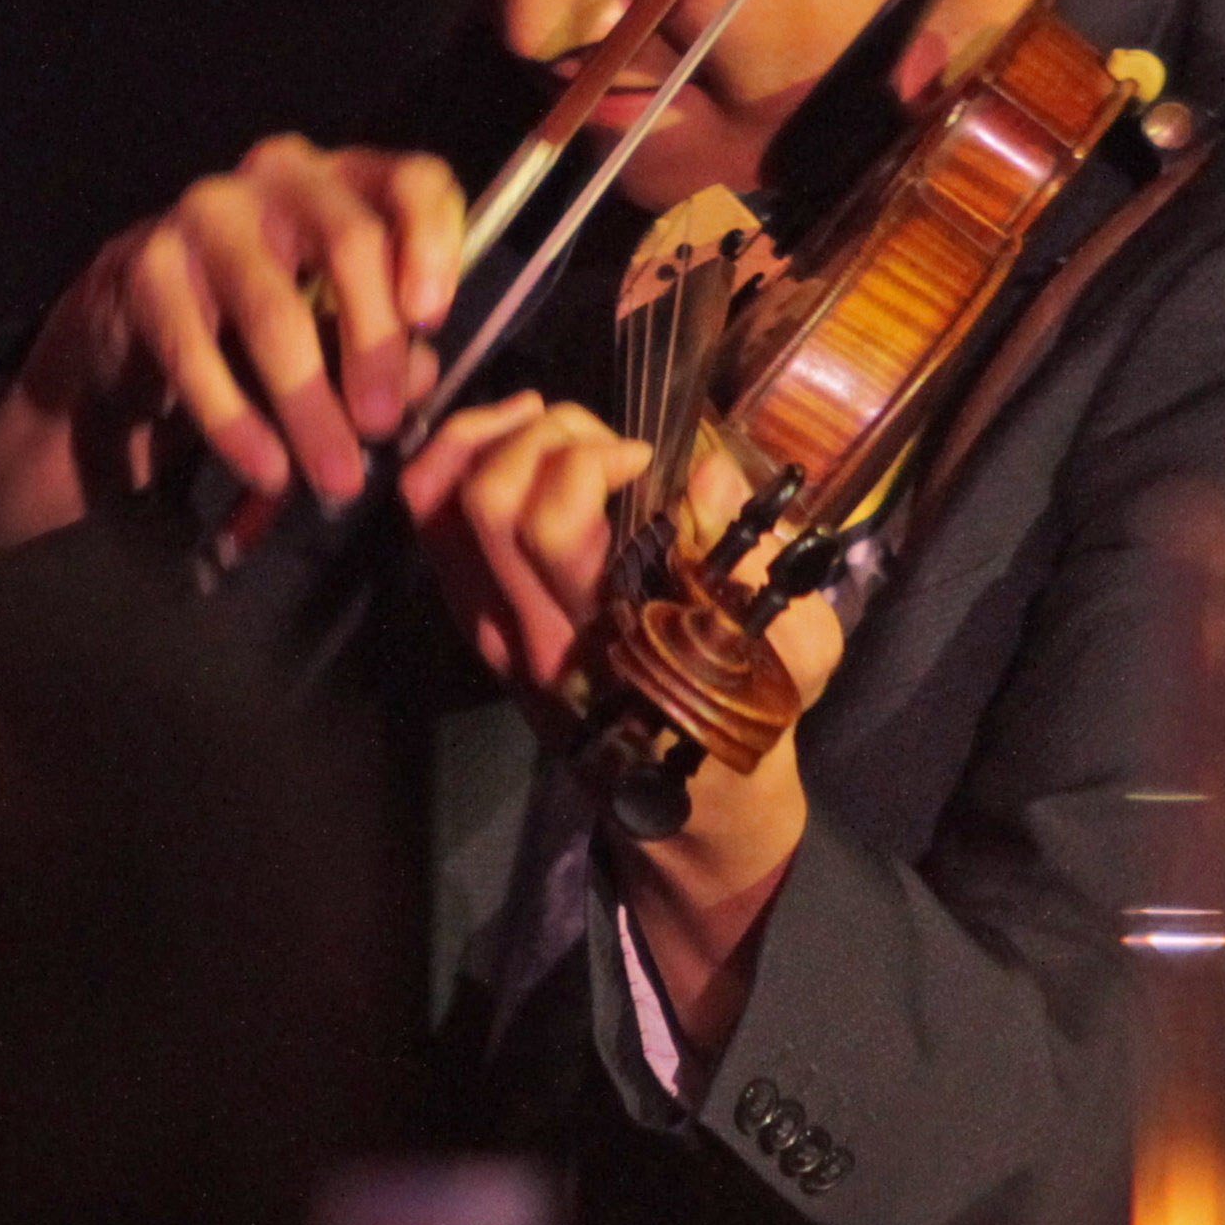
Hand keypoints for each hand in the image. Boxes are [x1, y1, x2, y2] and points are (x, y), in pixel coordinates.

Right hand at [0, 139, 462, 547]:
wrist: (141, 327)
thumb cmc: (269, 320)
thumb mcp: (342, 326)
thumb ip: (390, 344)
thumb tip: (417, 376)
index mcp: (349, 180)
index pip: (414, 180)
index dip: (434, 246)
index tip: (432, 325)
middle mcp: (283, 176)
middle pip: (351, 240)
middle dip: (374, 345)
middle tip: (382, 427)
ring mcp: (208, 214)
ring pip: (274, 310)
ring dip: (309, 405)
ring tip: (336, 476)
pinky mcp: (147, 267)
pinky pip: (197, 354)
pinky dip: (237, 423)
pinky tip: (267, 472)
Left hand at [400, 396, 846, 1064]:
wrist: (692, 805)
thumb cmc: (748, 717)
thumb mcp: (793, 652)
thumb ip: (753, 566)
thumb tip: (708, 473)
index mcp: (607, 642)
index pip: (548, 527)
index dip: (589, 461)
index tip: (648, 459)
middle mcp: (529, 634)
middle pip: (483, 500)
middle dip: (543, 435)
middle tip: (603, 439)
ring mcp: (488, 627)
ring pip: (437, 504)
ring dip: (488, 435)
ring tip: (551, 419)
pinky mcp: (473, 616)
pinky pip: (430, 525)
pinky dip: (456, 459)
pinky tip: (514, 438)